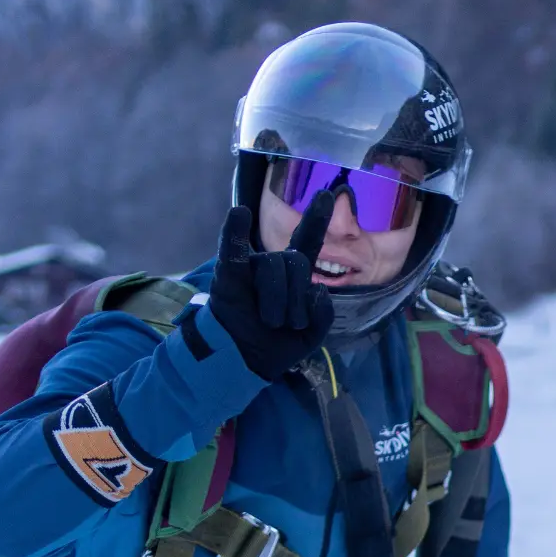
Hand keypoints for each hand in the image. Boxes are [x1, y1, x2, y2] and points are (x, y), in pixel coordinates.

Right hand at [206, 192, 335, 380]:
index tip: (327, 194)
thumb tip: (317, 290)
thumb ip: (323, 313)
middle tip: (289, 324)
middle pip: (297, 261)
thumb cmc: (276, 344)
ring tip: (270, 323)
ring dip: (278, 302)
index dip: (316, 218)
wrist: (245, 362)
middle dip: (297, 298)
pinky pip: (233, 249)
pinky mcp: (228, 274)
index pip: (308, 240)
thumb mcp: (312, 335)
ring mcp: (250, 267)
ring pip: (274, 265)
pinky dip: (234, 232)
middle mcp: (273, 264)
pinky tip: (239, 214)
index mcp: (294, 275)